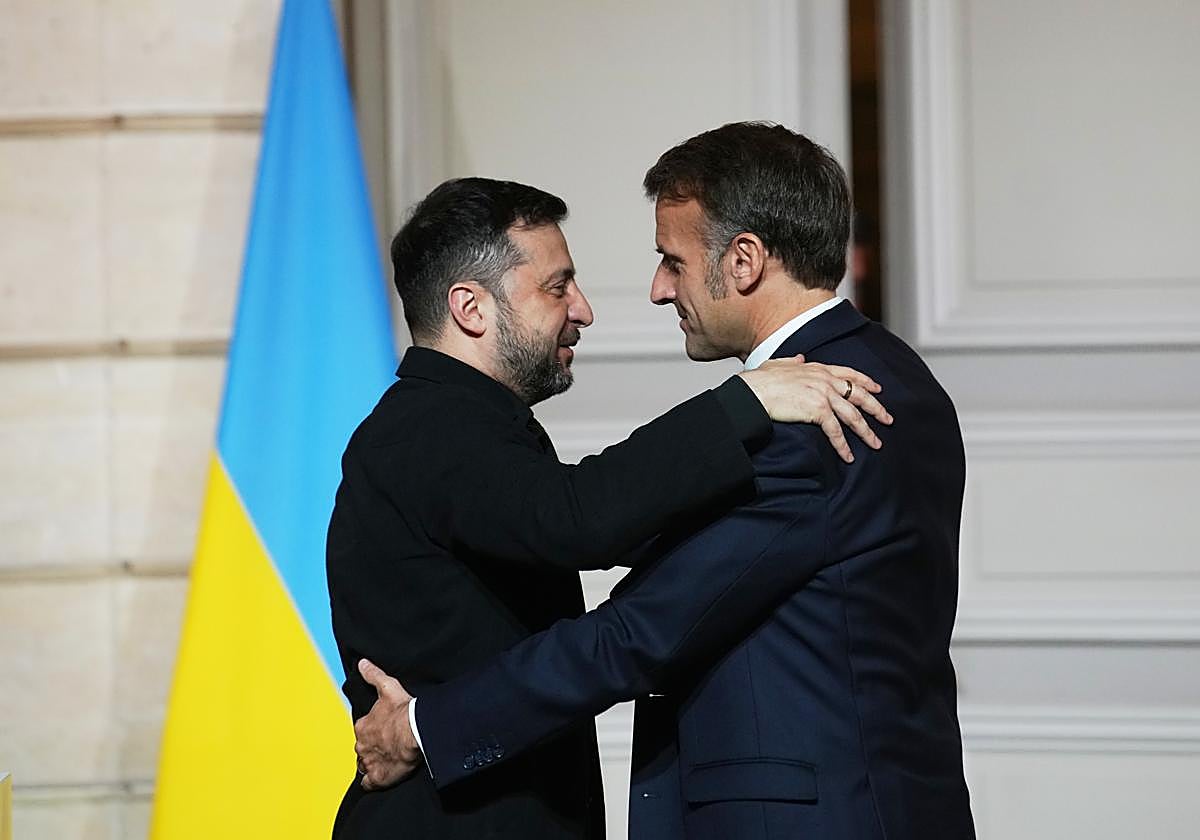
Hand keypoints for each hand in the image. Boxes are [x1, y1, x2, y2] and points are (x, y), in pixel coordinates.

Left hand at [354, 658, 421, 789]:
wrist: (415, 732)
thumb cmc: (403, 711)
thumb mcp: (388, 687)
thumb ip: (373, 675)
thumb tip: (362, 663)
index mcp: (363, 726)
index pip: (362, 730)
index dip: (372, 731)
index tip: (382, 731)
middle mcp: (362, 745)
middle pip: (363, 749)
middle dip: (371, 748)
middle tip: (387, 747)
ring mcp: (369, 762)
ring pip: (365, 765)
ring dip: (372, 764)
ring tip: (386, 762)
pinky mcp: (378, 778)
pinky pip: (370, 783)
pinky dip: (373, 782)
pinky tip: (380, 779)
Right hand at [737, 355, 892, 462]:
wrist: (753, 391)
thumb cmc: (760, 381)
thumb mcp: (778, 365)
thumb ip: (792, 362)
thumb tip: (800, 358)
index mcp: (817, 369)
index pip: (850, 374)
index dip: (866, 382)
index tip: (878, 389)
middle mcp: (825, 379)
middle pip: (859, 394)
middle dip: (876, 408)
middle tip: (888, 419)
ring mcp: (823, 394)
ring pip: (853, 415)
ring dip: (866, 431)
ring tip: (875, 443)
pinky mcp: (817, 410)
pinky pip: (835, 431)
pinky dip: (843, 446)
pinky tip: (848, 456)